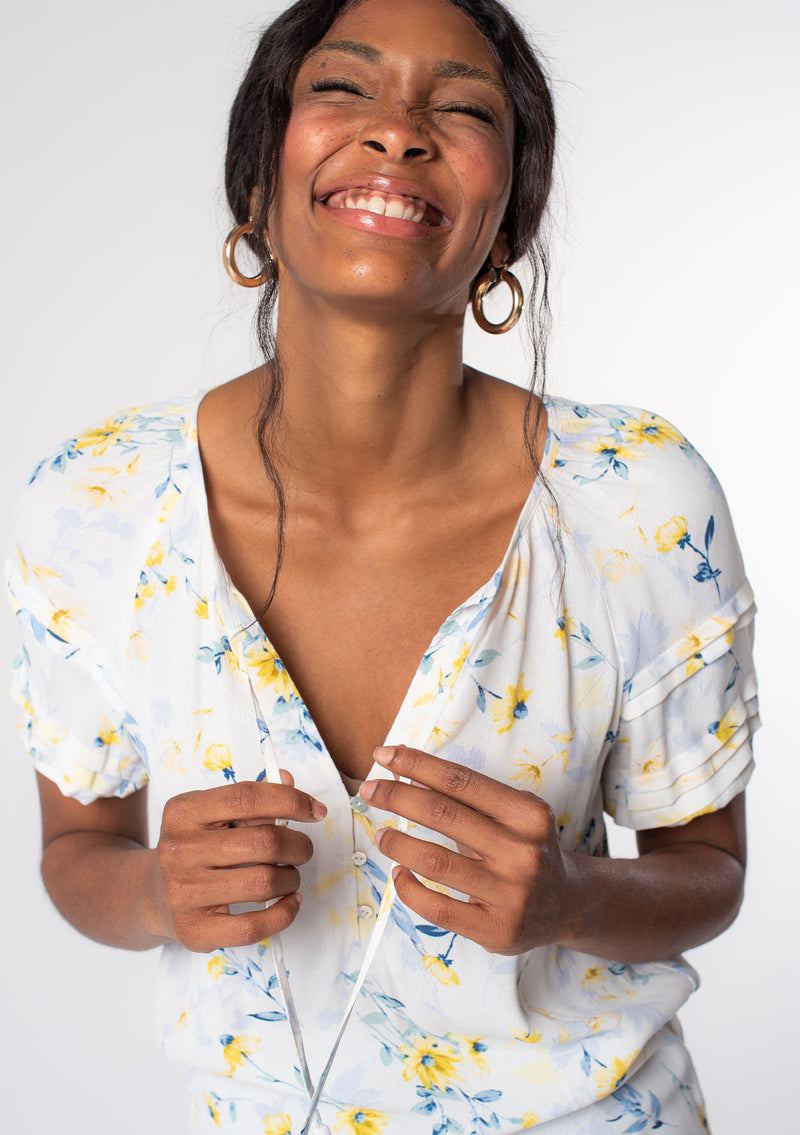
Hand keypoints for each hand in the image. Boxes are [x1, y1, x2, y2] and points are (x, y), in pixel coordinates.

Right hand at [150, 771, 326, 951]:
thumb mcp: (213, 815)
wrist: (152, 895)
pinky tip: (290, 901)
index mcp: (183, 812)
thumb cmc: (196, 848)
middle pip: (263, 842)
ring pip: (263, 882)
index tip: (315, 810)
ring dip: (291, 878)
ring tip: (290, 875)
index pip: (246, 798)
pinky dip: (284, 913)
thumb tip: (289, 781)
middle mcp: (178, 850)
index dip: (290, 801)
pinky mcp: (195, 931)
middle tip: (302, 850)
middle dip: (298, 845)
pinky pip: (253, 926)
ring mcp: (183, 893)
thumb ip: (252, 798)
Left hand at [359, 746, 574, 955]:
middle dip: (397, 797)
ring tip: (381, 834)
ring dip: (397, 843)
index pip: (461, 781)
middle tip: (370, 790)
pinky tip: (400, 873)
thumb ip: (465, 796)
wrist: (567, 905)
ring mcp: (511, 895)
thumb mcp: (511, 814)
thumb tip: (405, 770)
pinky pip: (437, 908)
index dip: (417, 765)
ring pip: (435, 862)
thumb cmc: (526, 848)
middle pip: (443, 815)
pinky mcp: (496, 930)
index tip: (384, 755)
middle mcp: (523, 852)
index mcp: (528, 815)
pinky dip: (408, 888)